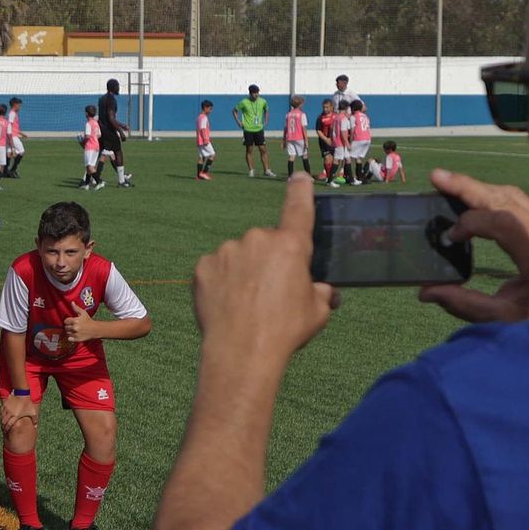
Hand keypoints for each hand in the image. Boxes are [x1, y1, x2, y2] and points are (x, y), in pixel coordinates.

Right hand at [0, 393, 37, 432]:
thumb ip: (34, 420)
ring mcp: (7, 408)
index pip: (9, 424)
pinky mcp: (5, 404)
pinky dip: (2, 415)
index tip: (6, 431)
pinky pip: (1, 411)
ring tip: (3, 424)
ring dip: (2, 421)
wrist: (22, 394)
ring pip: (2, 417)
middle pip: (4, 422)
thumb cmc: (28, 404)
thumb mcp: (32, 412)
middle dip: (3, 426)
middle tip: (3, 429)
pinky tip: (3, 417)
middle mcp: (10, 413)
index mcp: (16, 416)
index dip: (6, 429)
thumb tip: (36, 427)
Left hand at [63, 307, 100, 343]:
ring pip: (67, 333)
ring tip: (74, 331)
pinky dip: (71, 338)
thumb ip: (76, 308)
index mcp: (75, 321)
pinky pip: (69, 339)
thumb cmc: (89, 320)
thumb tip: (72, 302)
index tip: (70, 322)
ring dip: (70, 332)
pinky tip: (74, 335)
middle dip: (69, 327)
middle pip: (66, 328)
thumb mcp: (83, 313)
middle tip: (73, 326)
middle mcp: (75, 328)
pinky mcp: (77, 339)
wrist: (95, 329)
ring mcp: (76, 334)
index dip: (67, 321)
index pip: (65, 321)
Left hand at [192, 174, 336, 357]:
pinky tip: (227, 303)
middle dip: (269, 261)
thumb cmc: (286, 331)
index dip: (301, 191)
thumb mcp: (318, 311)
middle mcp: (258, 239)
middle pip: (266, 243)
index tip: (300, 178)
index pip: (298, 208)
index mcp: (291, 244)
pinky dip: (221, 281)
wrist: (242, 351)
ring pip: (239, 255)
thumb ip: (321, 291)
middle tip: (271, 293)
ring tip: (247, 303)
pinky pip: (216, 268)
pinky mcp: (203, 265)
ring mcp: (227, 250)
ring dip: (244, 271)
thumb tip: (325, 290)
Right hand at [420, 168, 528, 322]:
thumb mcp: (506, 316)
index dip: (470, 223)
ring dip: (478, 188)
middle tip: (436, 177)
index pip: (501, 221)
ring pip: (511, 195)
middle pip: (504, 198)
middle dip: (467, 186)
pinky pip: (518, 200)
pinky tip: (472, 198)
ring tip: (447, 184)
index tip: (450, 238)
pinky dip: (491, 195)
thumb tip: (425, 292)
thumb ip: (464, 304)